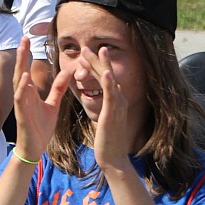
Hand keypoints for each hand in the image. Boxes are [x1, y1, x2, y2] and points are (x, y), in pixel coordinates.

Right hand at [11, 38, 71, 160]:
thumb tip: (67, 72)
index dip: (27, 55)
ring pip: (18, 82)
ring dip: (20, 66)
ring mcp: (21, 104)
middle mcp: (23, 96)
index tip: (28, 39)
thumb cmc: (40, 128)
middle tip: (23, 37)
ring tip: (22, 51)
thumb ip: (58, 89)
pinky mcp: (22, 114)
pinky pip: (20, 99)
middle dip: (22, 55)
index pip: (27, 70)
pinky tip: (25, 77)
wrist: (34, 148)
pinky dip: (22, 88)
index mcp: (30, 93)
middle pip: (20, 71)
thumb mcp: (53, 105)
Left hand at [84, 46, 135, 173]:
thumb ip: (104, 107)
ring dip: (103, 65)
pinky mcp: (113, 114)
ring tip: (97, 50)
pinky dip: (109, 82)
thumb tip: (101, 100)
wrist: (113, 158)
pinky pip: (111, 95)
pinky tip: (105, 72)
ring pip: (110, 80)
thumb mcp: (105, 119)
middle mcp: (119, 99)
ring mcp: (118, 105)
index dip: (95, 66)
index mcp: (115, 101)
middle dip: (97, 60)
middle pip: (108, 75)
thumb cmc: (107, 141)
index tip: (85, 55)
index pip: (104, 78)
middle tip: (87, 47)